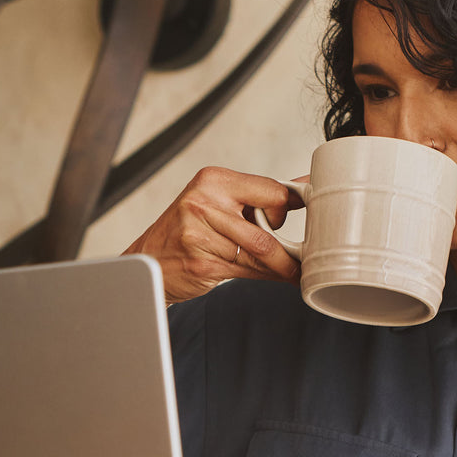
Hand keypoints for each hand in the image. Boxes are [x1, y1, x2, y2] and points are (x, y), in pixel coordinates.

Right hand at [123, 166, 303, 302]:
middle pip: (267, 228)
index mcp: (213, 180)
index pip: (272, 191)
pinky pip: (248, 271)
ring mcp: (199, 234)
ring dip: (282, 266)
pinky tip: (276, 275)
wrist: (150, 259)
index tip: (298, 217)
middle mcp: (203, 203)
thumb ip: (260, 195)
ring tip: (292, 268)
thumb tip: (305, 186)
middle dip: (288, 246)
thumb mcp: (219, 201)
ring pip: (260, 253)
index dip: (286, 208)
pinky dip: (269, 276)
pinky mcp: (202, 263)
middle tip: (298, 253)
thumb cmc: (189, 229)